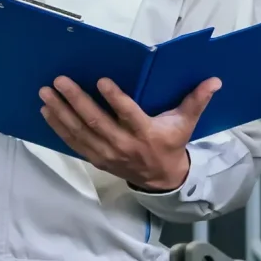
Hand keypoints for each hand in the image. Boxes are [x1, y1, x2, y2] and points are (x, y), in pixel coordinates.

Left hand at [38, 75, 216, 192]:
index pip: (128, 114)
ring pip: (79, 132)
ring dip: (61, 112)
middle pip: (96, 122)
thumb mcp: (186, 123)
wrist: (162, 179)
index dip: (115, 99)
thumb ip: (197, 100)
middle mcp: (123, 144)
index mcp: (146, 133)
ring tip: (46, 93)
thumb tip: (214, 80)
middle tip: (60, 81)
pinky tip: (47, 111)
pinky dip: (58, 127)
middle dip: (76, 101)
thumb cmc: (171, 143)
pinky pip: (73, 143)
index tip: (101, 81)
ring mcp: (107, 153)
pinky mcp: (96, 158)